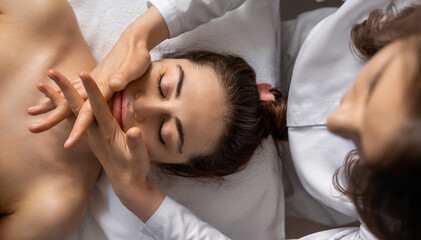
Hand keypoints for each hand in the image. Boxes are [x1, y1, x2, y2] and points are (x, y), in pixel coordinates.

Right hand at [28, 6, 167, 148]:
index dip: (80, 128)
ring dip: (49, 104)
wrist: (134, 38)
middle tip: (32, 129)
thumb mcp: (134, 67)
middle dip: (52, 118)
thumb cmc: (138, 55)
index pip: (88, 112)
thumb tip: (113, 84)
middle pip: (69, 105)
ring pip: (67, 95)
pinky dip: (61, 92)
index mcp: (103, 87)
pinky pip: (73, 87)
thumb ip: (122, 77)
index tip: (69, 144)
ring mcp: (91, 79)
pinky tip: (51, 95)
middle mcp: (93, 84)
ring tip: (30, 111)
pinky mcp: (93, 76)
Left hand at [43, 69, 163, 221]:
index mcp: (108, 131)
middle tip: (52, 71)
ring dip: (56, 98)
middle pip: (77, 106)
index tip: (84, 73)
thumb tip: (134, 131)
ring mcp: (90, 134)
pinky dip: (62, 108)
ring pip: (70, 113)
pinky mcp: (89, 137)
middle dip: (64, 88)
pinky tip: (55, 102)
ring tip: (41, 85)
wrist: (125, 183)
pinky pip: (72, 120)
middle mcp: (94, 131)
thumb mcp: (140, 157)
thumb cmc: (135, 168)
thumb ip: (136, 144)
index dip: (92, 89)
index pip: (97, 106)